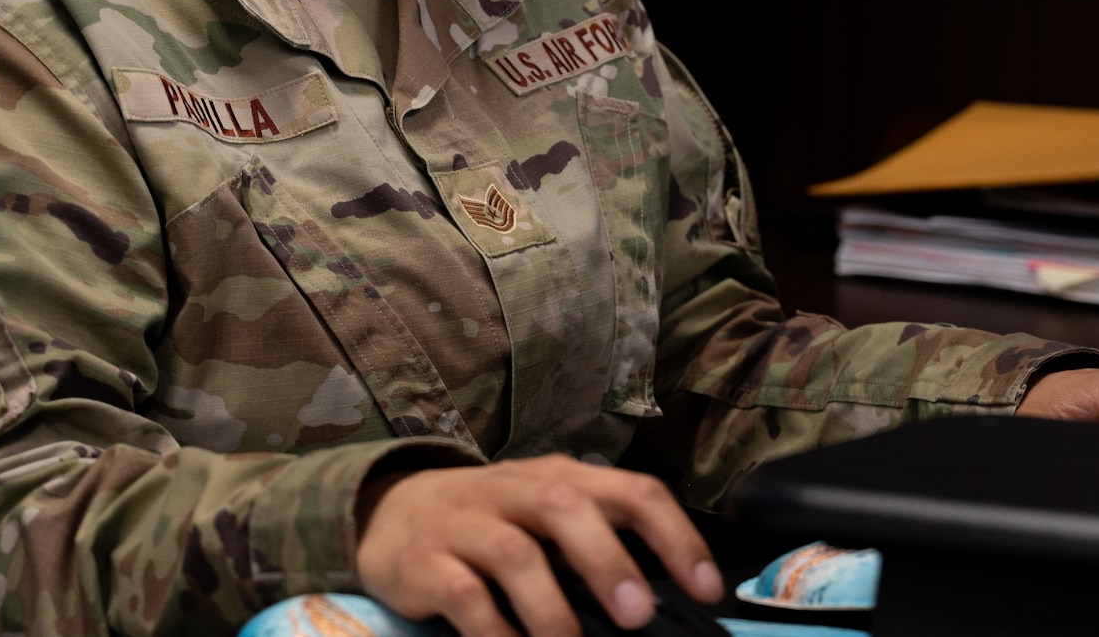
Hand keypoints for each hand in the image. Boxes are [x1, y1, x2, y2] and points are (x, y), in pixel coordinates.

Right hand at [356, 454, 723, 636]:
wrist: (391, 512)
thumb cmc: (494, 523)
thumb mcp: (547, 518)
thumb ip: (597, 543)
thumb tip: (662, 603)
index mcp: (561, 478)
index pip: (631, 491)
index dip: (675, 536)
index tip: (707, 590)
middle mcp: (515, 491)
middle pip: (565, 507)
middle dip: (606, 560)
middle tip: (638, 617)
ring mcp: (467, 524)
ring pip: (514, 554)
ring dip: (550, 607)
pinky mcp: (425, 563)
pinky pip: (463, 596)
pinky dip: (494, 632)